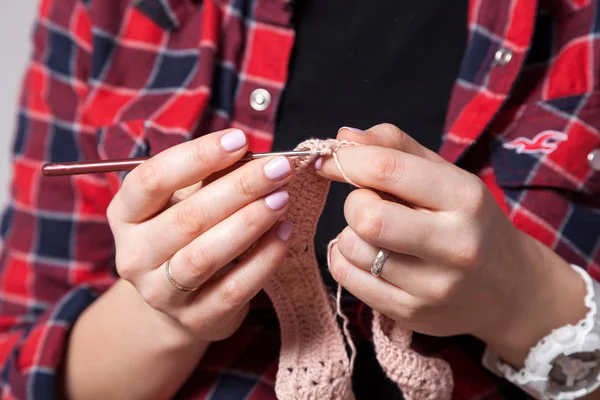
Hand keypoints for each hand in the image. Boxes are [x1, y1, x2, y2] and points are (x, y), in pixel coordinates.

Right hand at [106, 128, 294, 341]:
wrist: (180, 300)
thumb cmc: (186, 235)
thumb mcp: (183, 201)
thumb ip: (209, 177)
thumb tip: (254, 154)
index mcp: (126, 215)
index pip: (152, 180)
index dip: (198, 156)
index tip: (240, 139)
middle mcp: (135, 255)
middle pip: (187, 218)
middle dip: (239, 188)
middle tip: (278, 168)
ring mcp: (162, 293)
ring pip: (206, 255)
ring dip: (250, 222)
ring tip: (282, 198)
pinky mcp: (196, 318)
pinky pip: (234, 288)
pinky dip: (263, 259)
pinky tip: (284, 233)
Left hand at [318, 124, 587, 366]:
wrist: (508, 289)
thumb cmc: (469, 222)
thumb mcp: (446, 176)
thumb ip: (396, 148)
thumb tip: (344, 137)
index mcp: (465, 198)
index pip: (388, 170)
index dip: (348, 160)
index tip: (330, 159)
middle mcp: (455, 245)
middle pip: (368, 217)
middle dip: (354, 203)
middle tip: (367, 203)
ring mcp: (433, 287)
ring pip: (354, 249)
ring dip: (349, 233)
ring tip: (374, 233)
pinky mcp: (412, 313)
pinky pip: (348, 279)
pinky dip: (344, 259)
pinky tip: (366, 254)